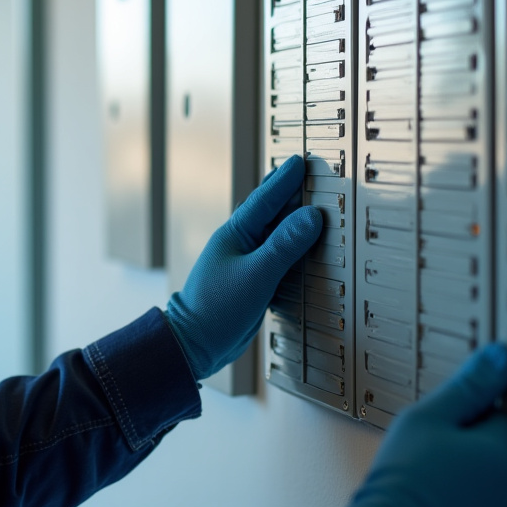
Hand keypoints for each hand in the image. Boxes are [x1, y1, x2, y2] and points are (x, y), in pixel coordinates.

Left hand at [164, 154, 321, 380]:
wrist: (195, 345)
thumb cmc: (217, 309)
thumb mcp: (257, 274)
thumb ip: (285, 245)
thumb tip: (311, 216)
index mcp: (235, 234)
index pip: (265, 199)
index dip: (284, 180)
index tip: (300, 161)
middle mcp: (239, 244)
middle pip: (268, 211)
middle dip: (285, 192)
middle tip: (302, 172)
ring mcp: (243, 262)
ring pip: (272, 233)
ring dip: (289, 218)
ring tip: (304, 203)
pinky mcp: (250, 282)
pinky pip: (274, 256)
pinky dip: (289, 247)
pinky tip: (296, 249)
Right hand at [344, 343, 506, 506]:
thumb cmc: (404, 480)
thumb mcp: (430, 417)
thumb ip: (468, 386)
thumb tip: (498, 359)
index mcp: (503, 452)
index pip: (500, 413)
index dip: (468, 410)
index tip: (444, 416)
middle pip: (495, 444)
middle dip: (468, 439)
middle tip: (432, 443)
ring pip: (485, 473)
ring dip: (463, 467)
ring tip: (427, 468)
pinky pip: (475, 499)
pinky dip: (458, 492)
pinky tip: (431, 490)